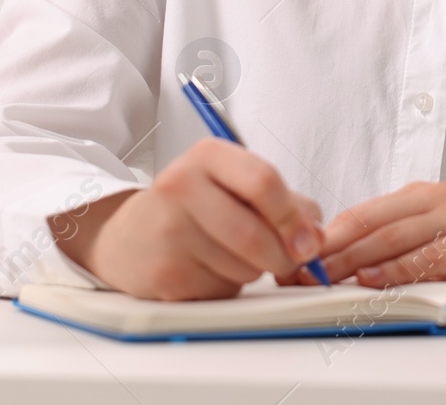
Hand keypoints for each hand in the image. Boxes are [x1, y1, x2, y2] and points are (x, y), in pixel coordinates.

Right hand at [50, 137, 323, 299]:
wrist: (129, 236)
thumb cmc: (196, 208)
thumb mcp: (234, 185)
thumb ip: (284, 202)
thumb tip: (316, 236)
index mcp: (208, 155)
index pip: (263, 181)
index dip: (294, 217)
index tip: (310, 241)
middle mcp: (182, 185)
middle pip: (256, 233)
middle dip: (284, 256)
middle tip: (288, 261)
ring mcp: (169, 230)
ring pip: (244, 267)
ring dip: (255, 271)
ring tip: (232, 255)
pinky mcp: (165, 272)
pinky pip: (222, 289)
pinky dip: (229, 287)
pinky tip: (209, 270)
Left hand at [295, 181, 445, 289]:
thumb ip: (409, 248)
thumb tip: (354, 274)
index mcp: (421, 196)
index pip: (358, 216)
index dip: (319, 238)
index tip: (287, 259)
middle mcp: (434, 199)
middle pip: (365, 224)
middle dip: (322, 250)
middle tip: (287, 271)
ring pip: (391, 237)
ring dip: (349, 260)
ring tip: (315, 278)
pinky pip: (431, 254)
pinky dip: (399, 269)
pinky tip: (374, 280)